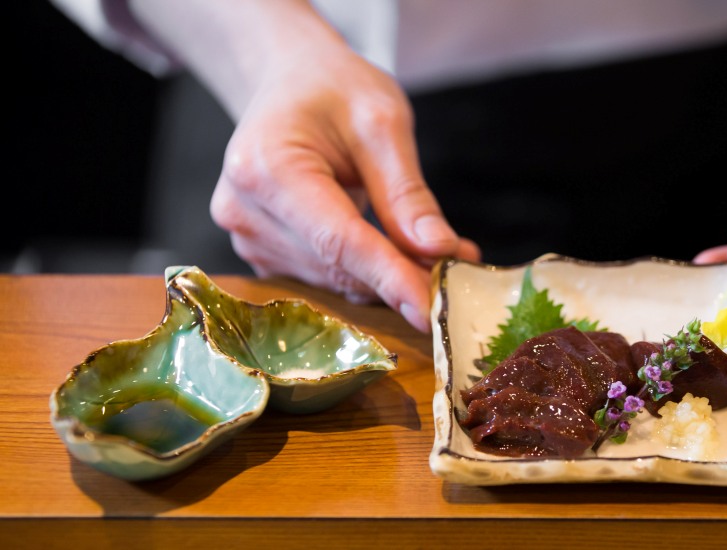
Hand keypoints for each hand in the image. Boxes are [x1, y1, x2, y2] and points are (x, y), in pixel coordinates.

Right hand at [206, 18, 477, 331]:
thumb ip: (406, 192)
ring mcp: (246, 236)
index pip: (338, 240)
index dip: (389, 277)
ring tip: (436, 254)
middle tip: (460, 268)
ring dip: (387, 276)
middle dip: (401, 275)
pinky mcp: (260, 252)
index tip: (431, 310)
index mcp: (266, 167)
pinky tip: (397, 253)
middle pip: (336, 266)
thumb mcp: (382, 121)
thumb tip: (438, 251)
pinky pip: (323, 276)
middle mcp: (243, 210)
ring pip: (332, 279)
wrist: (288, 81)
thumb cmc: (334, 88)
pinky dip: (365, 272)